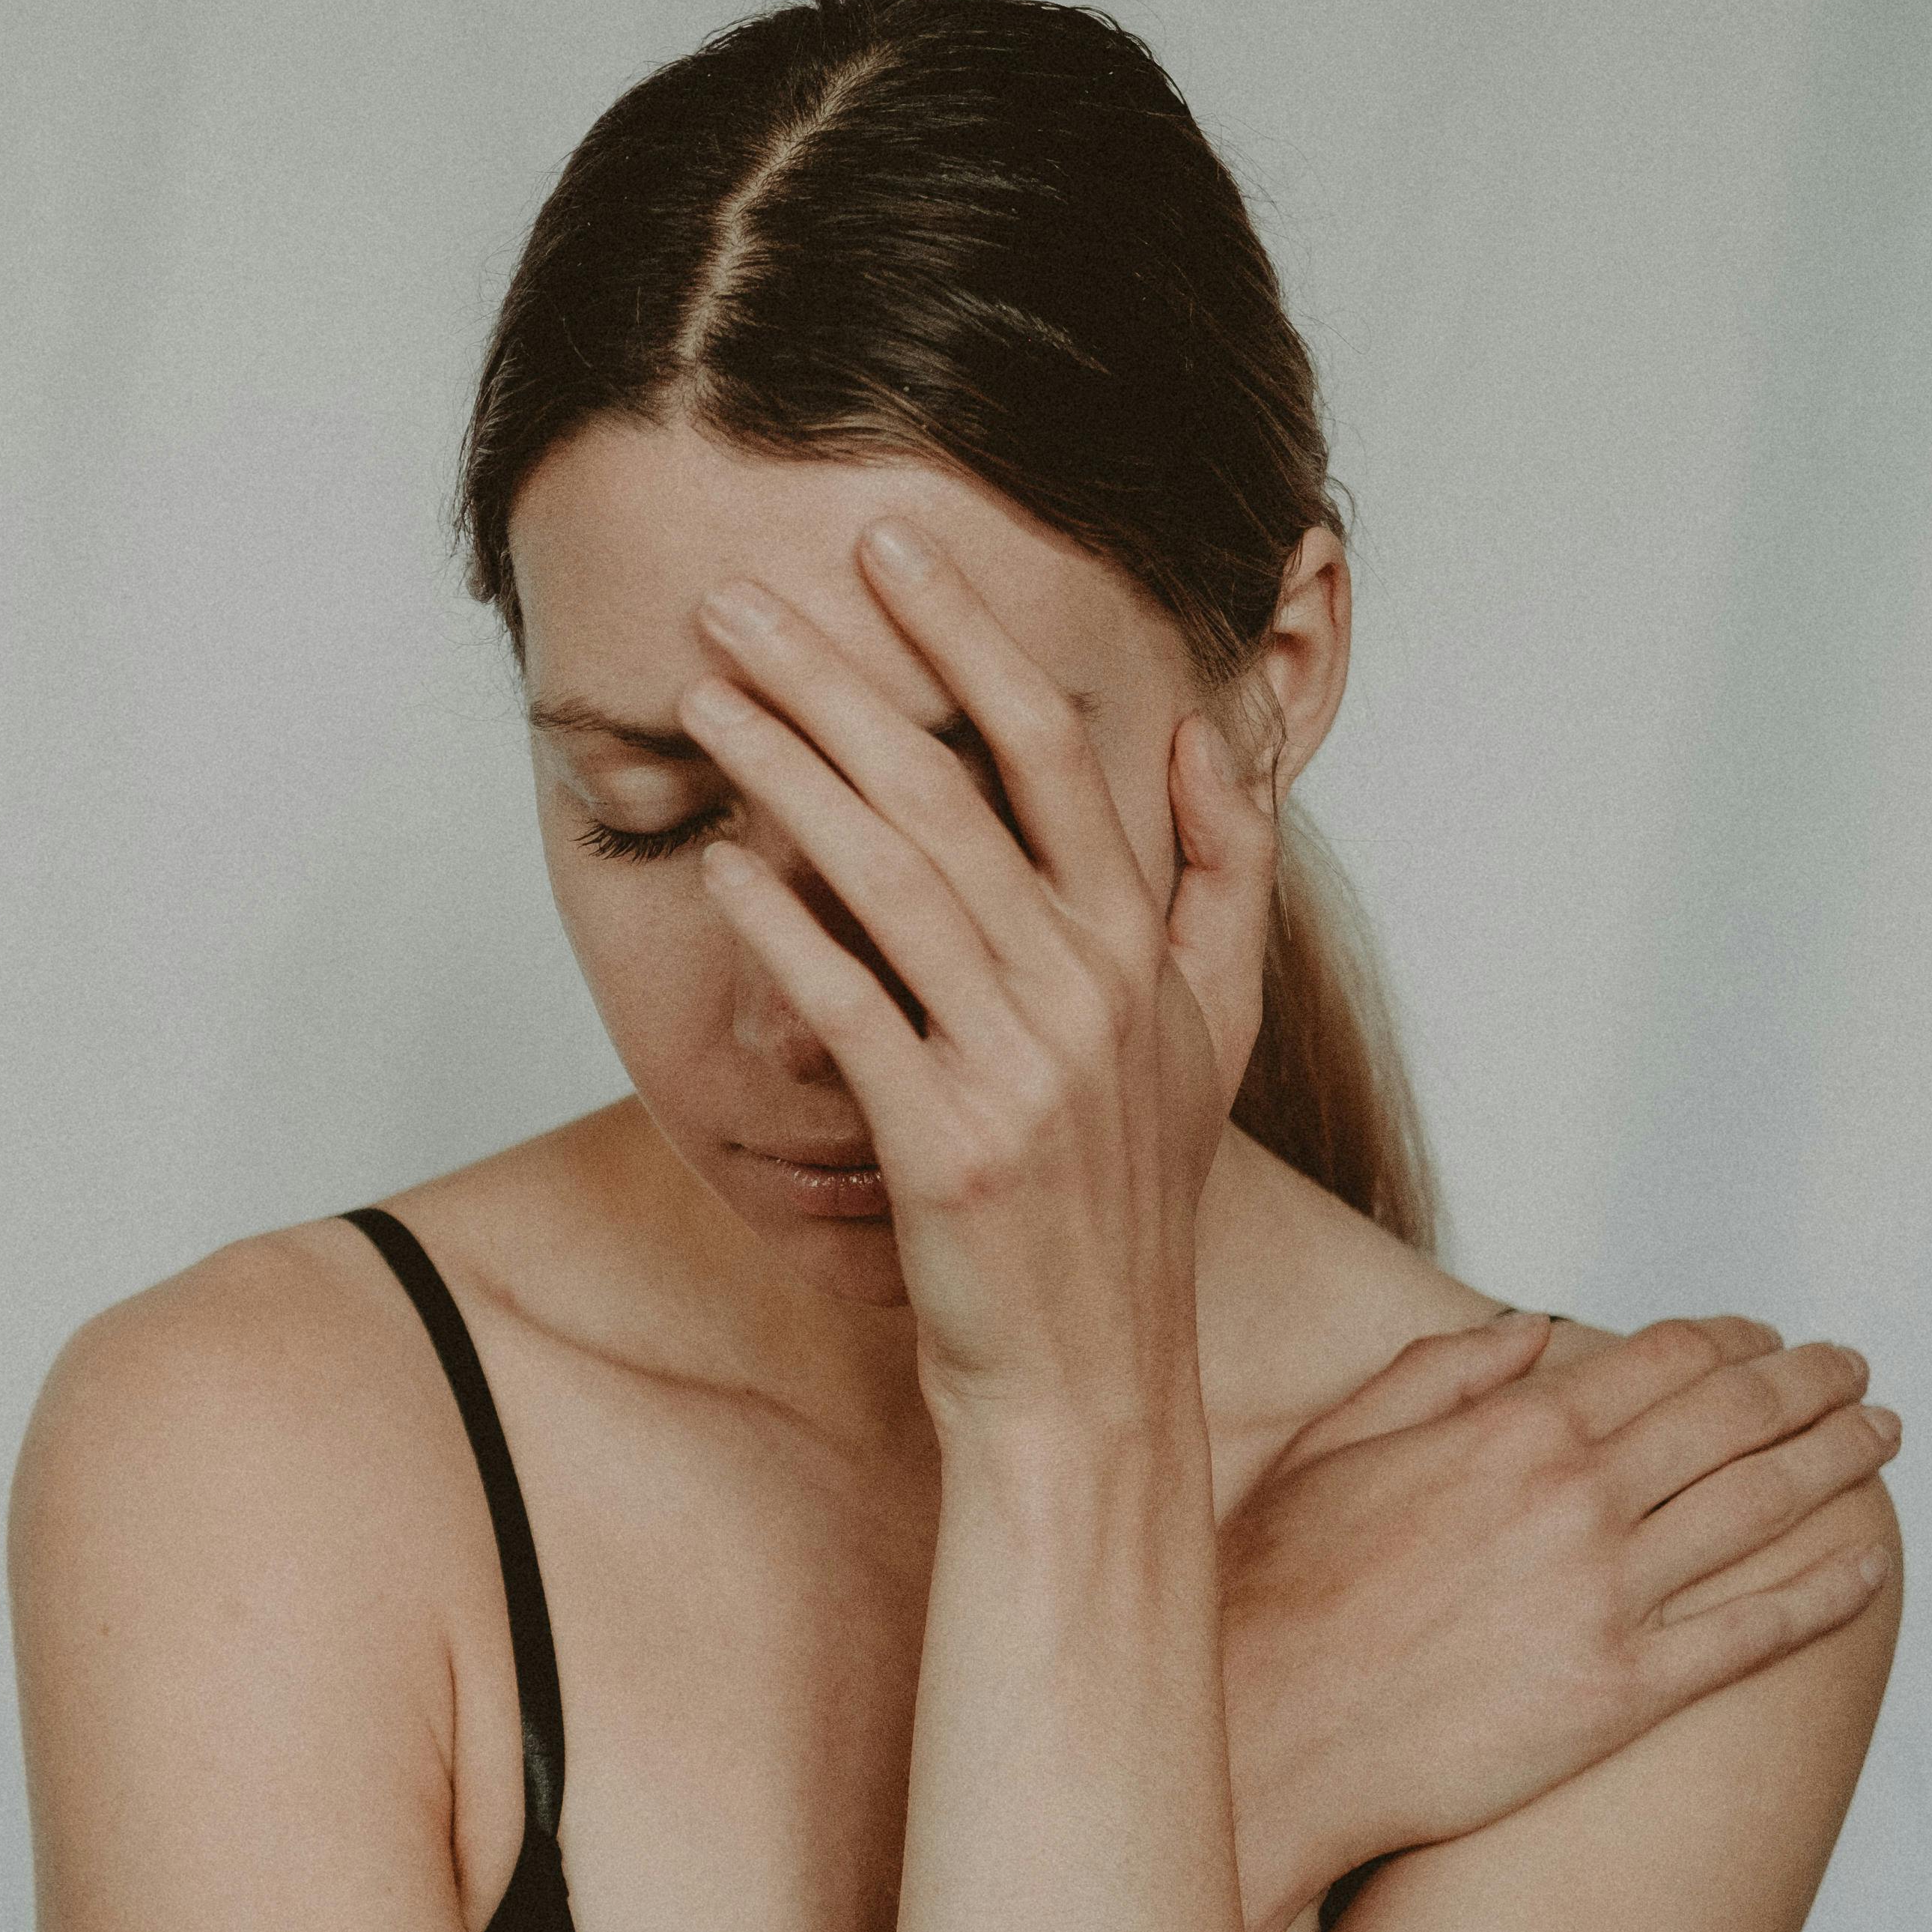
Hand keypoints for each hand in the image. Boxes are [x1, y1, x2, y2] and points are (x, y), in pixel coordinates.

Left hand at [679, 521, 1269, 1428]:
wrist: (1092, 1384)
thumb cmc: (1124, 1208)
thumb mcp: (1213, 1035)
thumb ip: (1225, 879)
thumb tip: (1209, 740)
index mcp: (1143, 945)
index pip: (1054, 746)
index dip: (968, 635)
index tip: (889, 547)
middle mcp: (1091, 987)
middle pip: (951, 788)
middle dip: (838, 679)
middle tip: (741, 600)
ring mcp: (1025, 1066)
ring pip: (890, 875)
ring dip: (786, 772)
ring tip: (706, 697)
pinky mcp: (952, 1145)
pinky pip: (850, 1006)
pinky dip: (783, 926)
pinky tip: (717, 864)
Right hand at [1221, 1308, 1904, 1931]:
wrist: (1266, 1736)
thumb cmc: (1274, 1591)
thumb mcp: (1333, 1445)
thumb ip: (1439, 1373)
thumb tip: (1538, 1329)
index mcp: (1514, 1432)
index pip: (1668, 1360)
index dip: (1737, 1342)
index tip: (1771, 1343)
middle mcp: (1579, 1501)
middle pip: (1736, 1419)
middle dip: (1811, 1386)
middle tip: (1856, 1374)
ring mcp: (1609, 1598)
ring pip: (1763, 1508)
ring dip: (1838, 1462)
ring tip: (1880, 1439)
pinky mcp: (1623, 1694)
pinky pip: (1755, 1632)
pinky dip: (1825, 1593)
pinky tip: (1867, 1568)